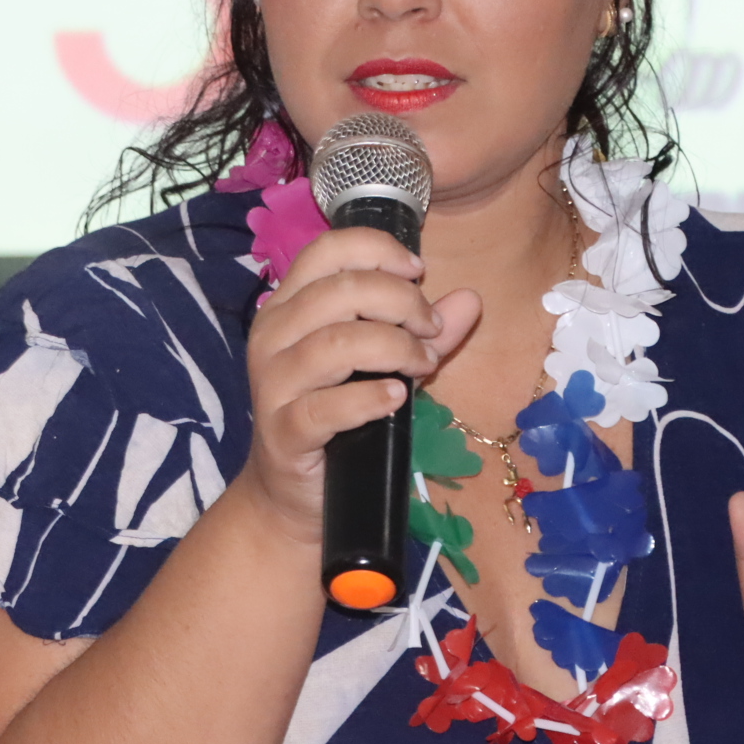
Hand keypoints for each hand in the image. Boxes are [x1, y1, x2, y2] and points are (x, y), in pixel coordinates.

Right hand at [239, 229, 481, 537]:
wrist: (294, 492)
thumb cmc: (338, 415)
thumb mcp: (385, 364)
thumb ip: (424, 331)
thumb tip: (470, 298)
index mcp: (289, 305)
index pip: (326, 251)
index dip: (378, 251)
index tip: (418, 272)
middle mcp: (273, 335)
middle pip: (339, 291)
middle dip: (401, 303)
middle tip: (430, 331)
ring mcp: (273, 384)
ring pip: (335, 343)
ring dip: (395, 348)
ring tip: (423, 365)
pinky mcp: (283, 431)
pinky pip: (326, 407)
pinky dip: (369, 398)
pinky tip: (397, 399)